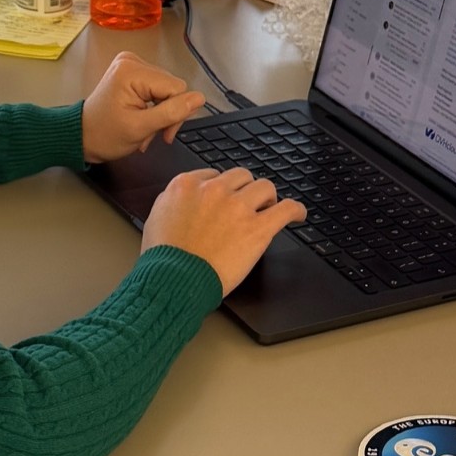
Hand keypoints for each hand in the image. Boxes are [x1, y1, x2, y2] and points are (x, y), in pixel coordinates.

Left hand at [81, 51, 205, 164]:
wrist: (81, 137)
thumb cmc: (105, 135)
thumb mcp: (141, 128)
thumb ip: (172, 112)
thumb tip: (200, 98)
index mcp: (132, 71)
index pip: (176, 88)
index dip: (176, 113)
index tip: (164, 135)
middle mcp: (132, 61)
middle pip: (172, 87)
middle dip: (166, 115)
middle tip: (152, 135)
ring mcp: (131, 65)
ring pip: (166, 90)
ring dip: (159, 114)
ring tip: (144, 131)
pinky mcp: (131, 72)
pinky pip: (156, 88)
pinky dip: (153, 108)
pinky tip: (142, 120)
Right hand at [141, 167, 305, 296]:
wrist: (174, 280)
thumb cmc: (163, 257)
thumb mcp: (157, 216)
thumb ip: (174, 200)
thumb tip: (188, 200)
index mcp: (187, 185)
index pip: (214, 175)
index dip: (224, 189)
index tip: (228, 198)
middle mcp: (213, 190)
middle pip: (240, 177)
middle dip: (246, 189)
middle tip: (249, 204)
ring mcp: (237, 207)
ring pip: (264, 186)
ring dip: (267, 197)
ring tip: (270, 208)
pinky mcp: (257, 228)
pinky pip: (285, 209)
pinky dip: (295, 209)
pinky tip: (298, 214)